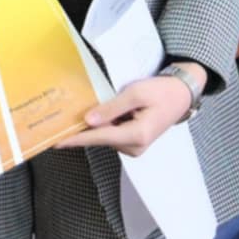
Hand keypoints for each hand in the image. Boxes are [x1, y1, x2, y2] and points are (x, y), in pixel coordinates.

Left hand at [66, 71, 200, 157]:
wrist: (181, 95)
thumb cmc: (162, 91)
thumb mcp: (136, 93)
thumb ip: (112, 108)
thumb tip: (89, 120)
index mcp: (137, 135)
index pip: (99, 137)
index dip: (77, 138)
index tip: (57, 142)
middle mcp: (135, 147)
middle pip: (101, 137)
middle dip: (86, 127)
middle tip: (69, 115)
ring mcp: (135, 147)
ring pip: (106, 136)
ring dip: (98, 124)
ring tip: (96, 106)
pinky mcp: (134, 144)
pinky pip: (113, 135)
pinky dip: (106, 125)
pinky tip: (106, 113)